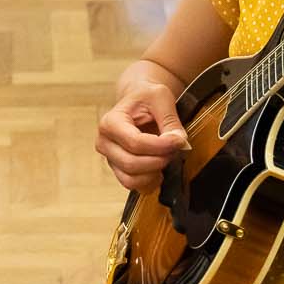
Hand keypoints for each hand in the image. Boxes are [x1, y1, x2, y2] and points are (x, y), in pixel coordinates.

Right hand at [95, 78, 189, 192]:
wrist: (138, 102)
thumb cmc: (146, 98)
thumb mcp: (160, 98)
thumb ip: (170, 120)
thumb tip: (178, 142)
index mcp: (110, 122)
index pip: (134, 143)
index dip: (160, 146)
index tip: (179, 141)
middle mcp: (105, 143)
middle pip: (131, 164)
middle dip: (159, 160)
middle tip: (175, 149)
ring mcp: (110, 158)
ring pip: (131, 179)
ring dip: (154, 172)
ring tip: (167, 157)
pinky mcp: (119, 170)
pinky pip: (134, 185)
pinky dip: (150, 181)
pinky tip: (160, 169)